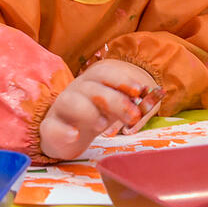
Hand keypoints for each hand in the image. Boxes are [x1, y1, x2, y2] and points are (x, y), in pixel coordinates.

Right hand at [39, 60, 160, 160]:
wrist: (65, 133)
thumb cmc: (95, 114)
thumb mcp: (115, 107)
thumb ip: (133, 101)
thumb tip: (157, 94)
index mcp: (93, 81)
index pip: (105, 72)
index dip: (123, 79)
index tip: (139, 91)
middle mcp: (76, 90)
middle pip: (94, 88)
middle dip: (116, 101)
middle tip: (133, 117)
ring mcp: (61, 108)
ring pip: (71, 101)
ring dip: (89, 112)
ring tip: (103, 125)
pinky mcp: (50, 128)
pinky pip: (52, 126)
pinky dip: (64, 130)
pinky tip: (75, 135)